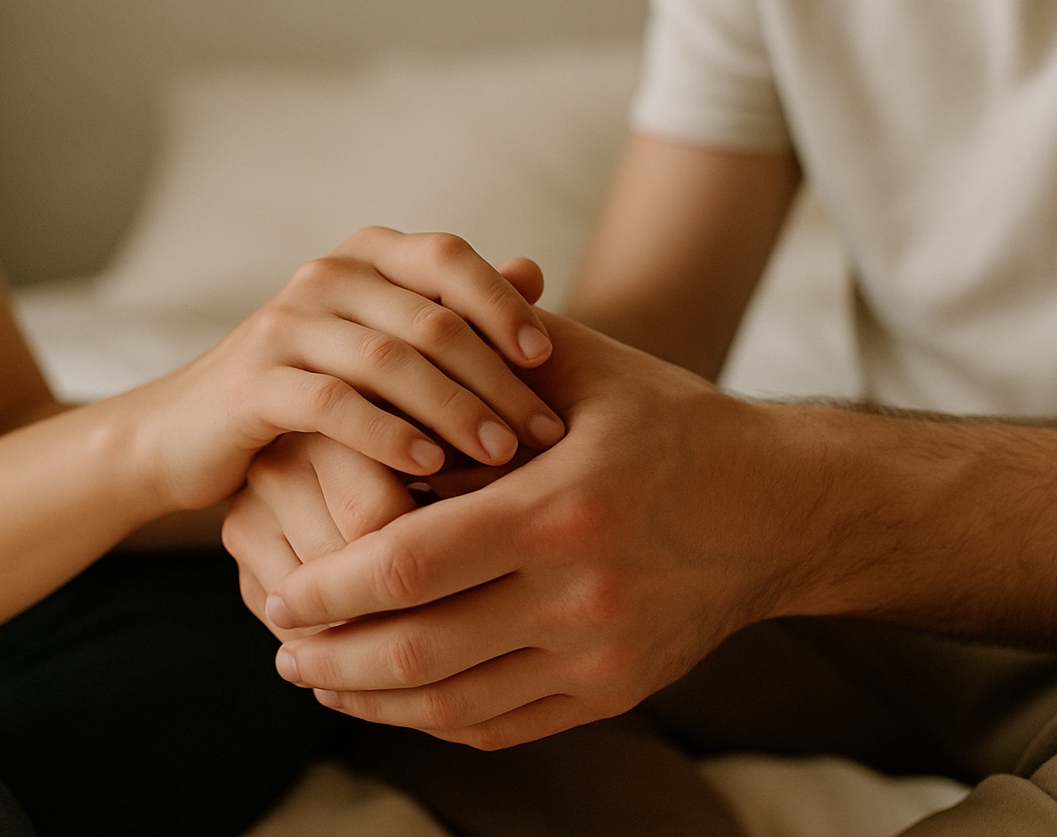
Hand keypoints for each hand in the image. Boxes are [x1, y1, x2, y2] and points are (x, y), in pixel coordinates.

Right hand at [118, 228, 565, 514]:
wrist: (186, 433)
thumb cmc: (309, 390)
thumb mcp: (383, 343)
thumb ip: (450, 309)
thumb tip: (534, 271)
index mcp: (364, 256)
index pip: (447, 257)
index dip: (502, 303)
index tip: (548, 359)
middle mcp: (325, 276)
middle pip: (429, 316)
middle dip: (496, 376)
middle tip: (545, 429)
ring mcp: (284, 325)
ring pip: (389, 359)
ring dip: (454, 408)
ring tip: (501, 455)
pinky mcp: (252, 381)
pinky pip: (333, 404)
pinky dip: (387, 434)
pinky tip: (429, 467)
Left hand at [262, 313, 825, 748]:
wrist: (781, 507)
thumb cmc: (675, 425)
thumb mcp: (591, 369)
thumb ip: (488, 353)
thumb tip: (387, 332)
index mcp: (560, 506)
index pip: (407, 564)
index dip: (326, 587)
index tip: (275, 590)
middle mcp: (580, 594)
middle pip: (416, 648)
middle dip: (328, 654)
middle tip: (280, 644)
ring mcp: (600, 654)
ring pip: (451, 703)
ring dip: (368, 697)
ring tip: (318, 675)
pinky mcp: (614, 692)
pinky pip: (501, 724)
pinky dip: (433, 719)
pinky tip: (393, 697)